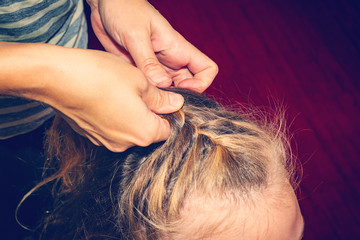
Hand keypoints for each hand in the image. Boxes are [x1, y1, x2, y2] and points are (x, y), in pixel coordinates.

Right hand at [1, 42, 183, 151]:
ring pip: (127, 129)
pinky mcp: (89, 136)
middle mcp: (126, 144)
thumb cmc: (102, 76)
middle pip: (147, 132)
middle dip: (148, 114)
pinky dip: (112, 116)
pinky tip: (104, 97)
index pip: (167, 130)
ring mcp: (105, 142)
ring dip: (129, 114)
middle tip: (140, 90)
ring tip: (119, 91)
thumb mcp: (140, 81)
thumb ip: (161, 98)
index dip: (167, 114)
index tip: (162, 99)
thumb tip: (176, 104)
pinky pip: (110, 128)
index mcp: (144, 133)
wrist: (58, 78)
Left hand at [86, 0, 217, 92]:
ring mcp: (156, 67)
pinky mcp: (141, 71)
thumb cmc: (124, 9)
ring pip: (168, 90)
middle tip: (161, 103)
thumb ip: (148, 61)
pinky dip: (147, 96)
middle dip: (179, 98)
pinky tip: (136, 98)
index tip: (181, 90)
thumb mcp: (136, 35)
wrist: (105, 4)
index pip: (206, 69)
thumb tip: (163, 85)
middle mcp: (170, 60)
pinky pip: (150, 88)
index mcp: (177, 49)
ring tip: (148, 104)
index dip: (200, 84)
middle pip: (188, 86)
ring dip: (161, 99)